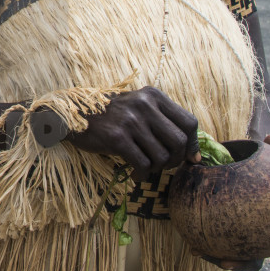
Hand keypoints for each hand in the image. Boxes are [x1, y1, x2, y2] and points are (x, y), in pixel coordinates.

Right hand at [65, 86, 198, 179]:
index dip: (192, 144)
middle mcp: (144, 105)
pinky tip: (135, 174)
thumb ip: (165, 125)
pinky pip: (143, 164)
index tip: (187, 157)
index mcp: (154, 96)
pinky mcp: (117, 137)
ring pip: (161, 157)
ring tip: (146, 168)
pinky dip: (142, 175)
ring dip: (156, 169)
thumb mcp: (139, 109)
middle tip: (164, 165)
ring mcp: (130, 121)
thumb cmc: (112, 116)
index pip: (189, 123)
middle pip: (179, 142)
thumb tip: (195, 156)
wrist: (74, 114)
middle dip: (175, 160)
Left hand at [201, 134, 269, 270]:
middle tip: (228, 263)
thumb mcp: (266, 160)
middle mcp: (261, 238)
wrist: (246, 176)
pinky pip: (216, 246)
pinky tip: (192, 247)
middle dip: (243, 264)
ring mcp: (243, 241)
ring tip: (200, 253)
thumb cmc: (260, 170)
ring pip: (234, 257)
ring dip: (218, 259)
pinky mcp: (225, 239)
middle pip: (256, 259)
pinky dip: (205, 248)